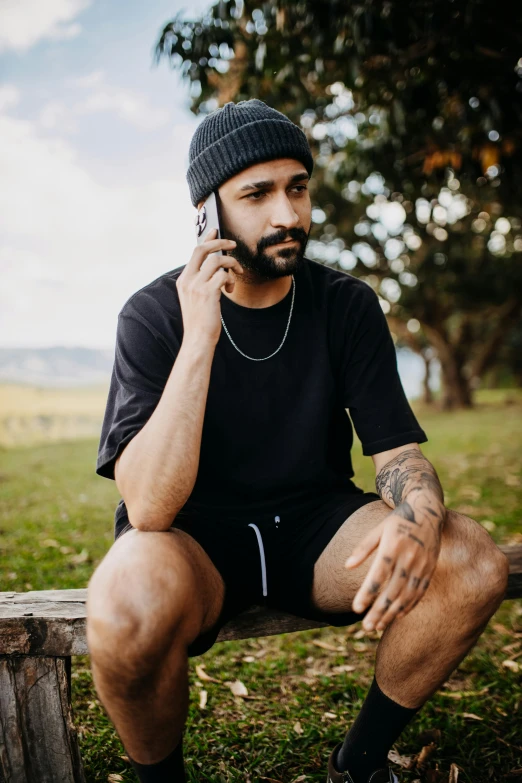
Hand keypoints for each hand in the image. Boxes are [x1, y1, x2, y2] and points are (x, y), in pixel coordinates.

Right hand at [177, 228, 243, 345]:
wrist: (198, 339)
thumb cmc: (201, 321)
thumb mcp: (196, 298)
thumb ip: (202, 282)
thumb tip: (217, 268)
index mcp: (183, 280)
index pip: (195, 252)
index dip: (207, 239)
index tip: (216, 230)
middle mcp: (187, 280)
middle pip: (203, 250)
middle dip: (221, 243)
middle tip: (234, 245)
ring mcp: (196, 286)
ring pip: (217, 261)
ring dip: (231, 265)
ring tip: (235, 276)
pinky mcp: (207, 293)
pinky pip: (223, 275)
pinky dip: (231, 280)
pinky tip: (230, 290)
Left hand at [345, 506, 440, 631]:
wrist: (427, 512)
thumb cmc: (397, 521)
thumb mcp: (378, 530)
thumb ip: (363, 548)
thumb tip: (347, 566)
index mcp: (392, 546)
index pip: (378, 575)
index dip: (367, 593)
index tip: (356, 609)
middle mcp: (408, 557)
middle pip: (392, 590)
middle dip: (379, 611)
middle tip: (366, 627)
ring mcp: (421, 565)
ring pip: (406, 595)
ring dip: (392, 613)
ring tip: (378, 626)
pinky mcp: (430, 569)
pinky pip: (419, 592)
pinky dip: (409, 606)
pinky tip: (398, 616)